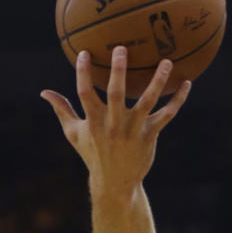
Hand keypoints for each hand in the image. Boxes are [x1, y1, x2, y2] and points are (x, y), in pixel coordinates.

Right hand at [41, 48, 189, 198]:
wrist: (114, 183)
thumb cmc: (93, 153)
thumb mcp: (75, 134)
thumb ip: (62, 110)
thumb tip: (44, 92)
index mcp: (94, 122)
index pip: (85, 94)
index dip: (83, 74)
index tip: (84, 53)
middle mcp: (113, 125)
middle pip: (116, 94)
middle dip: (117, 71)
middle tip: (121, 48)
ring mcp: (133, 130)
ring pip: (148, 102)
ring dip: (158, 81)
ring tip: (166, 61)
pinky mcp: (149, 135)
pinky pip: (167, 115)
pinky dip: (178, 100)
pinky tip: (187, 83)